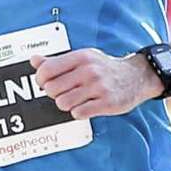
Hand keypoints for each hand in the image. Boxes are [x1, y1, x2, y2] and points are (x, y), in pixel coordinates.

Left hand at [30, 48, 160, 118]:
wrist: (136, 76)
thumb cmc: (105, 68)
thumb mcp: (83, 58)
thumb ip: (57, 61)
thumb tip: (34, 60)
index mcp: (80, 57)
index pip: (47, 70)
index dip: (41, 80)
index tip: (45, 84)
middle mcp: (89, 70)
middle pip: (52, 89)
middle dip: (54, 94)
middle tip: (64, 93)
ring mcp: (98, 87)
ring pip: (63, 103)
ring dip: (66, 105)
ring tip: (76, 100)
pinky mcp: (106, 103)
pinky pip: (78, 113)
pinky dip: (79, 112)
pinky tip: (86, 106)